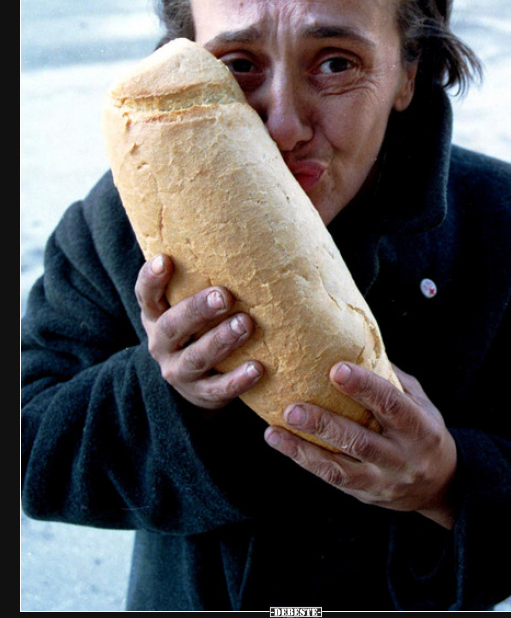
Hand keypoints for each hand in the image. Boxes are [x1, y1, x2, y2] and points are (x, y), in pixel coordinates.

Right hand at [135, 255, 263, 408]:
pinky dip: (238, 380)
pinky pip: (218, 390)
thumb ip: (205, 277)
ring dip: (221, 341)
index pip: (145, 295)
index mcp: (156, 316)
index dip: (151, 279)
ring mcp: (179, 371)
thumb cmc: (201, 326)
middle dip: (196, 310)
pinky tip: (258, 368)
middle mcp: (161, 343)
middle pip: (171, 327)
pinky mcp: (201, 394)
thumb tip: (250, 222)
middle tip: (223, 295)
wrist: (197, 383)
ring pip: (196, 358)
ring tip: (246, 324)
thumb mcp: (191, 304)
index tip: (165, 259)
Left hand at [264, 362, 456, 528]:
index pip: (392, 404)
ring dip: (304, 448)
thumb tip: (355, 344)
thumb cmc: (424, 432)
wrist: (442, 485)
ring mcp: (383, 480)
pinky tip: (281, 442)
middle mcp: (402, 457)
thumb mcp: (421, 403)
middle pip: (361, 441)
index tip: (336, 369)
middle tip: (293, 408)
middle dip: (325, 425)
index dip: (365, 387)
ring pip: (340, 468)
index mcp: (420, 428)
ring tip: (275, 430)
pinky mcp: (365, 493)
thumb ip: (391, 379)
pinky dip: (304, 460)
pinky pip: (332, 478)